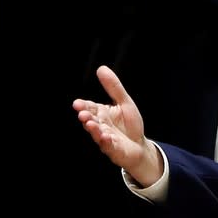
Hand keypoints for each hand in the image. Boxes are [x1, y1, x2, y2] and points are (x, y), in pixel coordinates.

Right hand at [72, 65, 162, 185]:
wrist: (139, 145)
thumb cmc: (129, 124)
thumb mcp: (124, 102)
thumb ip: (114, 87)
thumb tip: (101, 68)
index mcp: (102, 113)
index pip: (90, 107)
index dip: (83, 106)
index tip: (77, 103)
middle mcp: (101, 125)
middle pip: (91, 120)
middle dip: (86, 117)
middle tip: (82, 114)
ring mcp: (105, 138)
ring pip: (97, 133)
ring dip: (93, 129)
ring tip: (90, 124)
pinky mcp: (113, 149)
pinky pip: (108, 146)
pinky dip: (106, 141)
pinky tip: (106, 137)